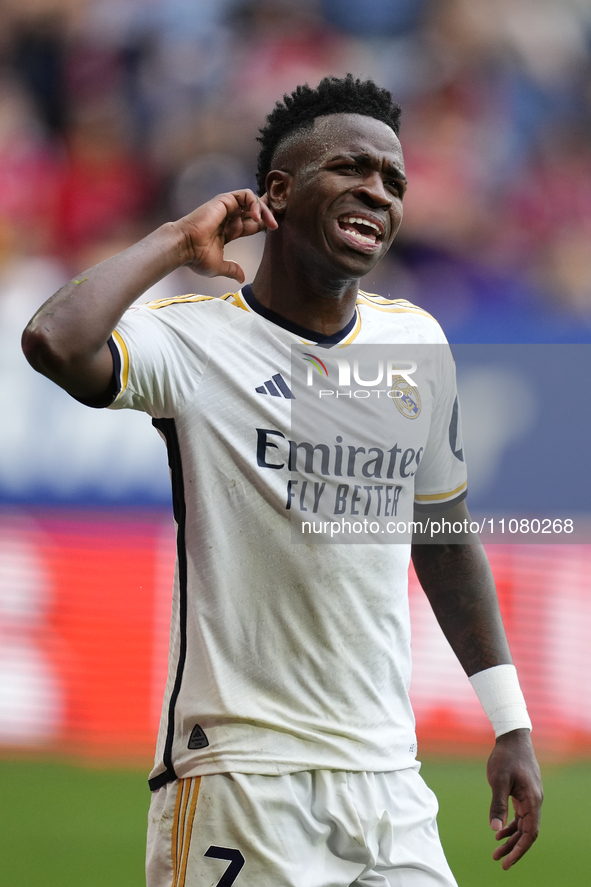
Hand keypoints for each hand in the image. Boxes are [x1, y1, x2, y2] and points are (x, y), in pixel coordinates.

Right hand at [174, 189, 277, 282]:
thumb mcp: (219, 266)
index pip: (252, 223)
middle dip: (269, 214)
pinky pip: (246, 195)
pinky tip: (257, 216)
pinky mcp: (224, 201)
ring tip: (270, 222)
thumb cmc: (197, 257)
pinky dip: (255, 203)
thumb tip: (242, 278)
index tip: (274, 230)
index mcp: (230, 230)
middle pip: (255, 209)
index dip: (264, 224)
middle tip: (276, 225)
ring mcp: (227, 207)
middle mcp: (229, 217)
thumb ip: (232, 270)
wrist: (185, 247)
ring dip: (264, 209)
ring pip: (253, 201)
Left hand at [487, 728, 542, 869]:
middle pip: (527, 832)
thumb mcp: (498, 780)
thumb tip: (495, 829)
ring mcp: (530, 797)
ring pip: (523, 824)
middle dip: (513, 847)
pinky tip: (499, 830)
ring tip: (496, 848)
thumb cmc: (505, 757)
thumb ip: (497, 805)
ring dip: (511, 837)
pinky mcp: (524, 792)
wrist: (512, 737)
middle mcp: (535, 801)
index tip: (507, 861)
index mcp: (532, 800)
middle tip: (498, 860)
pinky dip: (511, 824)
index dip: (519, 849)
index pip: (530, 833)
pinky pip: (520, 814)